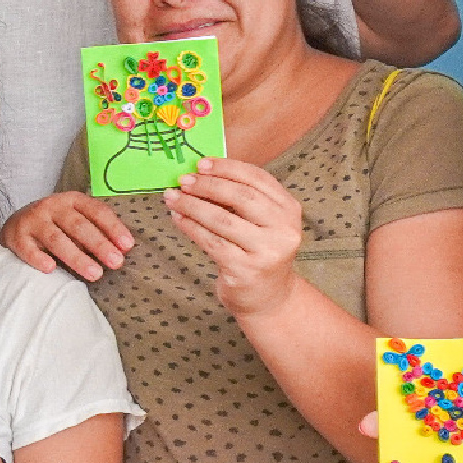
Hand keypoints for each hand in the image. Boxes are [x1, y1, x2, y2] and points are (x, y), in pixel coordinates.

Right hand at [2, 191, 134, 280]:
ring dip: (77, 257)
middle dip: (99, 244)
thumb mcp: (76, 219)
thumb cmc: (57, 225)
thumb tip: (123, 249)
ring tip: (95, 274)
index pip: (96, 211)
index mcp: (72, 200)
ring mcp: (33, 221)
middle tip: (116, 263)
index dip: (113, 228)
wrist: (17, 224)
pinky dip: (38, 258)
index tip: (127, 246)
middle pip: (78, 226)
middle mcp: (52, 206)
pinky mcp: (17, 237)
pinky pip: (28, 249)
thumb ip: (96, 229)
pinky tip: (51, 269)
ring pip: (56, 239)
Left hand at [164, 158, 303, 319]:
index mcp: (289, 210)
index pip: (258, 179)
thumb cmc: (258, 253)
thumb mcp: (262, 223)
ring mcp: (266, 252)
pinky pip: (212, 242)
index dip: (227, 168)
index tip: (201, 164)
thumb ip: (241, 199)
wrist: (269, 299)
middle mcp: (283, 230)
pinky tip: (179, 219)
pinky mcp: (246, 270)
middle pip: (241, 197)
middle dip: (208, 185)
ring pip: (222, 220)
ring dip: (192, 205)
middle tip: (183, 180)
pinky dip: (191, 228)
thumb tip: (200, 174)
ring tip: (173, 198)